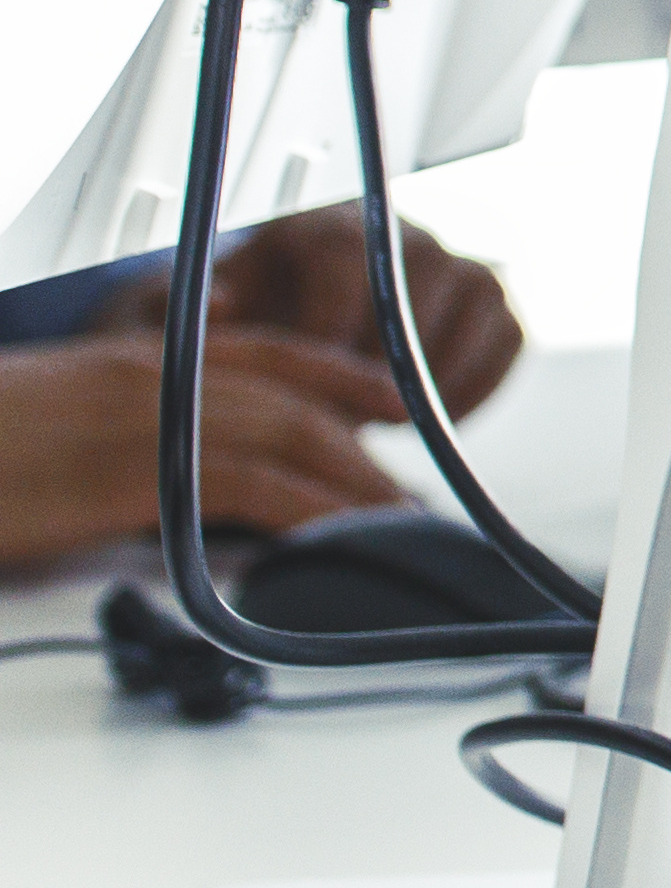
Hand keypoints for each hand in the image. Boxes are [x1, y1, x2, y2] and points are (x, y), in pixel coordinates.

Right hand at [0, 327, 411, 564]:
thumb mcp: (42, 431)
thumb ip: (110, 443)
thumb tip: (151, 481)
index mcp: (121, 360)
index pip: (258, 350)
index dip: (338, 371)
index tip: (396, 398)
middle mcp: (141, 375)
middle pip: (289, 397)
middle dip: (363, 441)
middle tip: (413, 488)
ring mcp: (135, 419)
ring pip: (286, 435)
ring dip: (354, 481)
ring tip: (402, 524)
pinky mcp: (123, 474)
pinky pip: (245, 484)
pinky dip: (305, 508)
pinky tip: (339, 537)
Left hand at [135, 202, 522, 419]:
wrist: (291, 348)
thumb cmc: (238, 339)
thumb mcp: (189, 323)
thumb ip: (184, 314)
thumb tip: (225, 303)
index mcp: (323, 225)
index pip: (345, 250)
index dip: (333, 317)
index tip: (315, 375)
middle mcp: (400, 230)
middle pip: (423, 269)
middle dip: (390, 351)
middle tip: (356, 412)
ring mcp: (455, 265)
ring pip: (479, 299)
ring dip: (438, 371)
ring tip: (390, 421)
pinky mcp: (493, 307)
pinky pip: (508, 339)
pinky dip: (476, 386)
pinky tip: (429, 423)